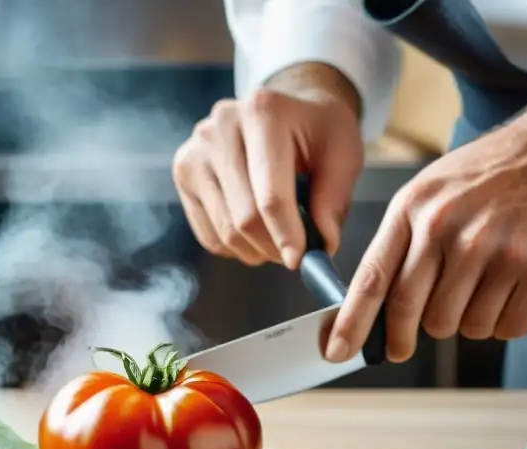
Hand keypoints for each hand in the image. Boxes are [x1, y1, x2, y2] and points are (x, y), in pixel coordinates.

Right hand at [172, 63, 363, 268]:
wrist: (280, 110)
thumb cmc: (314, 130)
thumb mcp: (342, 152)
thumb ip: (333, 199)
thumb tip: (321, 246)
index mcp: (263, 112)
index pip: (271, 196)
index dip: (287, 235)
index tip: (300, 260)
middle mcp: (220, 128)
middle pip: (244, 217)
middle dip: (273, 247)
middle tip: (293, 254)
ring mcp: (195, 151)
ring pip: (224, 231)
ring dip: (255, 251)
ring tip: (277, 241)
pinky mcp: (183, 173)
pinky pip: (208, 235)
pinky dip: (235, 247)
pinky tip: (254, 233)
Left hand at [326, 103, 526, 362]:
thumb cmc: (488, 178)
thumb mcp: (428, 193)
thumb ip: (399, 246)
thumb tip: (369, 310)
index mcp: (414, 209)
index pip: (372, 279)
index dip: (352, 324)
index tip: (336, 352)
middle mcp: (449, 229)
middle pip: (414, 314)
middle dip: (408, 336)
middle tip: (408, 341)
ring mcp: (494, 250)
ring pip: (461, 327)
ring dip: (467, 319)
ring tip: (483, 281)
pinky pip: (506, 328)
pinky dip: (506, 320)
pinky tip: (512, 286)